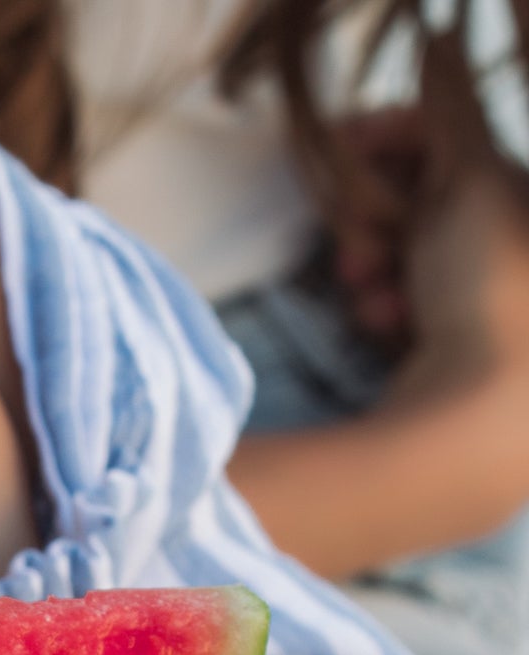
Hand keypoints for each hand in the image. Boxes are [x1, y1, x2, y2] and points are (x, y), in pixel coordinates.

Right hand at [329, 36, 528, 400]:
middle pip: (420, 198)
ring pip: (404, 254)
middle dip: (376, 216)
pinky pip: (405, 305)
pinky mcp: (456, 352)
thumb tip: (443, 32)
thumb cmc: (488, 289)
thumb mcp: (470, 178)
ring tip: (371, 298)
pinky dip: (386, 309)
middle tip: (356, 248)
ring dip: (374, 268)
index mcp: (525, 195)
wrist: (480, 416)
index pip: (449, 138)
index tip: (344, 144)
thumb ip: (451, 106)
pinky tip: (385, 328)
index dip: (391, 134)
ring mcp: (485, 300)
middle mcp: (513, 243)